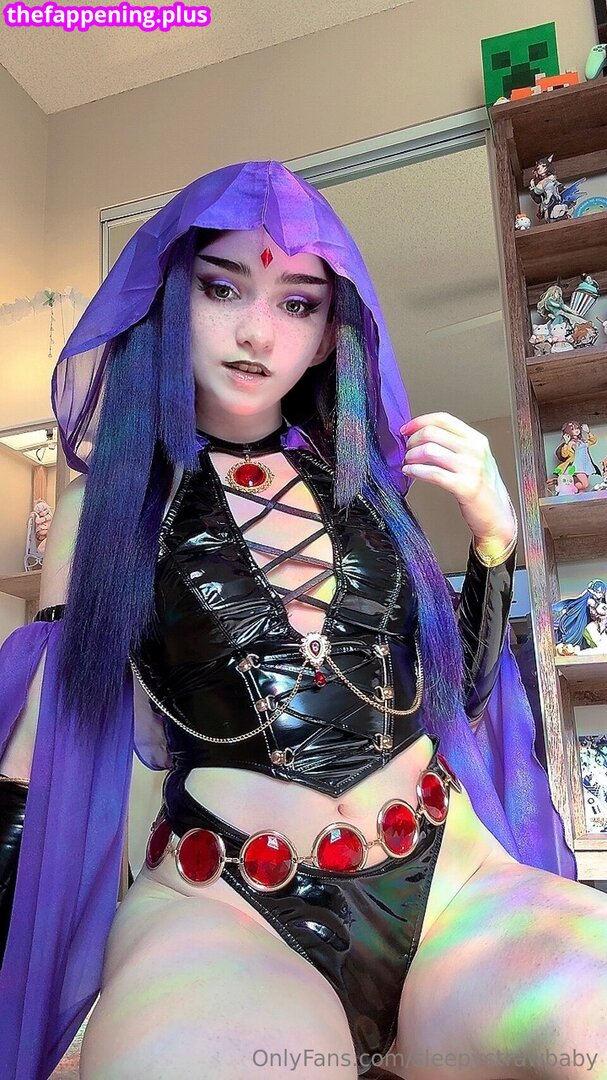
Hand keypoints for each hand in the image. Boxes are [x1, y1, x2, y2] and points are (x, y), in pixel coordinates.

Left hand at [400, 412, 516, 548]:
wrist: (497, 515)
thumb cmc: (483, 487)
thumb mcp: (475, 458)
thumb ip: (454, 445)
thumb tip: (423, 435)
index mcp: (476, 439)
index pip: (443, 419)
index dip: (420, 421)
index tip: (406, 429)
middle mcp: (474, 450)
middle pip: (432, 433)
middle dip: (412, 440)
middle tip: (407, 450)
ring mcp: (471, 468)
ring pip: (429, 450)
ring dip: (411, 456)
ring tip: (408, 463)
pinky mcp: (464, 486)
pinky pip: (432, 473)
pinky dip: (415, 471)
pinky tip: (410, 473)